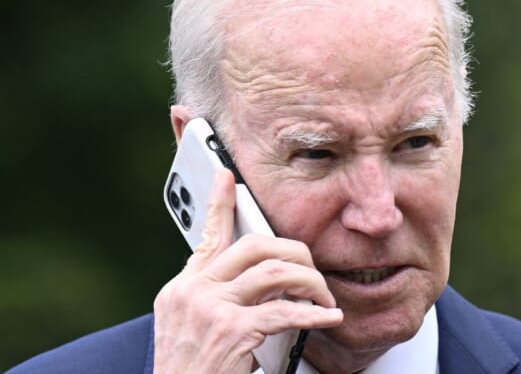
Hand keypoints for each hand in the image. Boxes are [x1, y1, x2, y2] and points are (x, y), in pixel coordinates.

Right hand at [153, 168, 342, 373]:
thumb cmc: (190, 371)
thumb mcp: (188, 327)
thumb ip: (213, 296)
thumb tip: (254, 276)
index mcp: (182, 288)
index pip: (207, 236)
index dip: (219, 202)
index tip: (228, 177)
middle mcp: (192, 292)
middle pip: (254, 246)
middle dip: (294, 252)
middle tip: (312, 269)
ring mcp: (211, 309)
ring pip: (275, 272)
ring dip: (310, 283)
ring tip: (324, 298)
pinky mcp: (232, 331)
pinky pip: (285, 311)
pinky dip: (314, 314)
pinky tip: (328, 318)